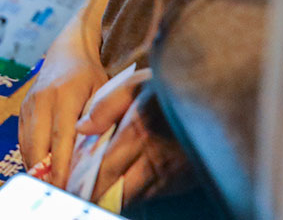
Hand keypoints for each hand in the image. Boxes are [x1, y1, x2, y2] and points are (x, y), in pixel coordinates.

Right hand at [19, 39, 108, 186]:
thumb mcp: (101, 92)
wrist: (66, 50)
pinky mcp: (22, 108)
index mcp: (64, 96)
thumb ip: (97, 118)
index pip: (60, 138)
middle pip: (38, 144)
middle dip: (45, 171)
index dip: (60, 165)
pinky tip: (41, 166)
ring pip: (27, 143)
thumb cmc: (89, 74)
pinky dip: (30, 154)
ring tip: (49, 183)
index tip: (63, 185)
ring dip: (36, 165)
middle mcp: (42, 100)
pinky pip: (23, 138)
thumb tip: (90, 149)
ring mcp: (29, 104)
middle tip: (57, 190)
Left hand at [75, 76, 186, 203]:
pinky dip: (135, 193)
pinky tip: (124, 187)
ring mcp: (170, 173)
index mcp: (136, 133)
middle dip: (96, 195)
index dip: (84, 182)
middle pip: (117, 189)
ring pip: (134, 196)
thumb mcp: (135, 85)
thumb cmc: (170, 88)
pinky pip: (152, 194)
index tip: (68, 187)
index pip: (103, 169)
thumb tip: (81, 128)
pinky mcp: (182, 180)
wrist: (214, 97)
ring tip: (96, 194)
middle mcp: (153, 158)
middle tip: (78, 195)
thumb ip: (105, 106)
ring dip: (114, 197)